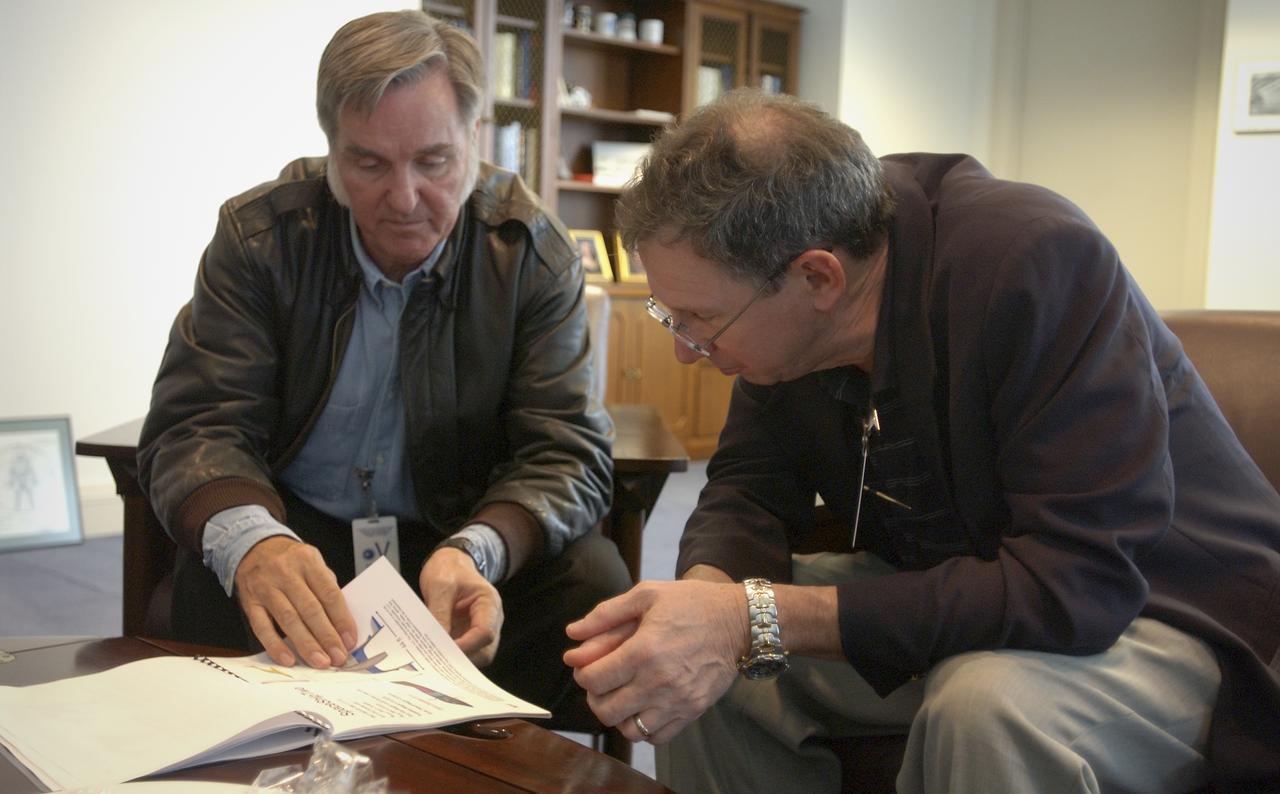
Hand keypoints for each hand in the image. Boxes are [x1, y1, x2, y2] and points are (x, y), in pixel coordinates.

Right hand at [234, 536, 356, 668]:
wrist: (254, 548)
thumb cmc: (291, 561)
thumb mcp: (312, 562)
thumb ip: (326, 587)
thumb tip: (342, 623)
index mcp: (308, 561)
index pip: (329, 594)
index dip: (341, 619)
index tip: (350, 640)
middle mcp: (286, 573)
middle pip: (310, 609)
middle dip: (326, 636)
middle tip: (338, 657)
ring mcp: (266, 587)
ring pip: (288, 620)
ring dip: (306, 644)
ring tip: (320, 662)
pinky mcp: (250, 602)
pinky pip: (262, 627)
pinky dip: (275, 645)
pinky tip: (288, 659)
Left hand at [420, 548, 503, 666]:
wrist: (449, 563)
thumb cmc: (449, 569)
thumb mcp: (440, 585)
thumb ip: (439, 612)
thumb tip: (435, 642)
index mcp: (489, 603)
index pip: (485, 633)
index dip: (466, 646)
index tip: (443, 651)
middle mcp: (490, 619)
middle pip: (484, 651)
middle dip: (462, 659)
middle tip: (436, 661)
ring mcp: (479, 629)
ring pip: (475, 656)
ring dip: (456, 660)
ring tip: (432, 659)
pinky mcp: (468, 635)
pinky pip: (464, 652)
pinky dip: (450, 657)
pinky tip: (433, 655)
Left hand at [564, 580, 747, 744]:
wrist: (739, 621)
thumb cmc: (692, 603)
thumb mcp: (647, 595)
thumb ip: (606, 614)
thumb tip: (572, 633)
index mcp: (643, 650)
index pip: (593, 679)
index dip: (582, 673)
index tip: (587, 666)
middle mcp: (658, 681)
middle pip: (606, 710)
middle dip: (595, 697)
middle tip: (602, 683)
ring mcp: (677, 700)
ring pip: (630, 730)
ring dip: (619, 716)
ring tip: (622, 696)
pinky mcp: (692, 711)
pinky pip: (657, 736)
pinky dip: (644, 728)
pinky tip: (644, 706)